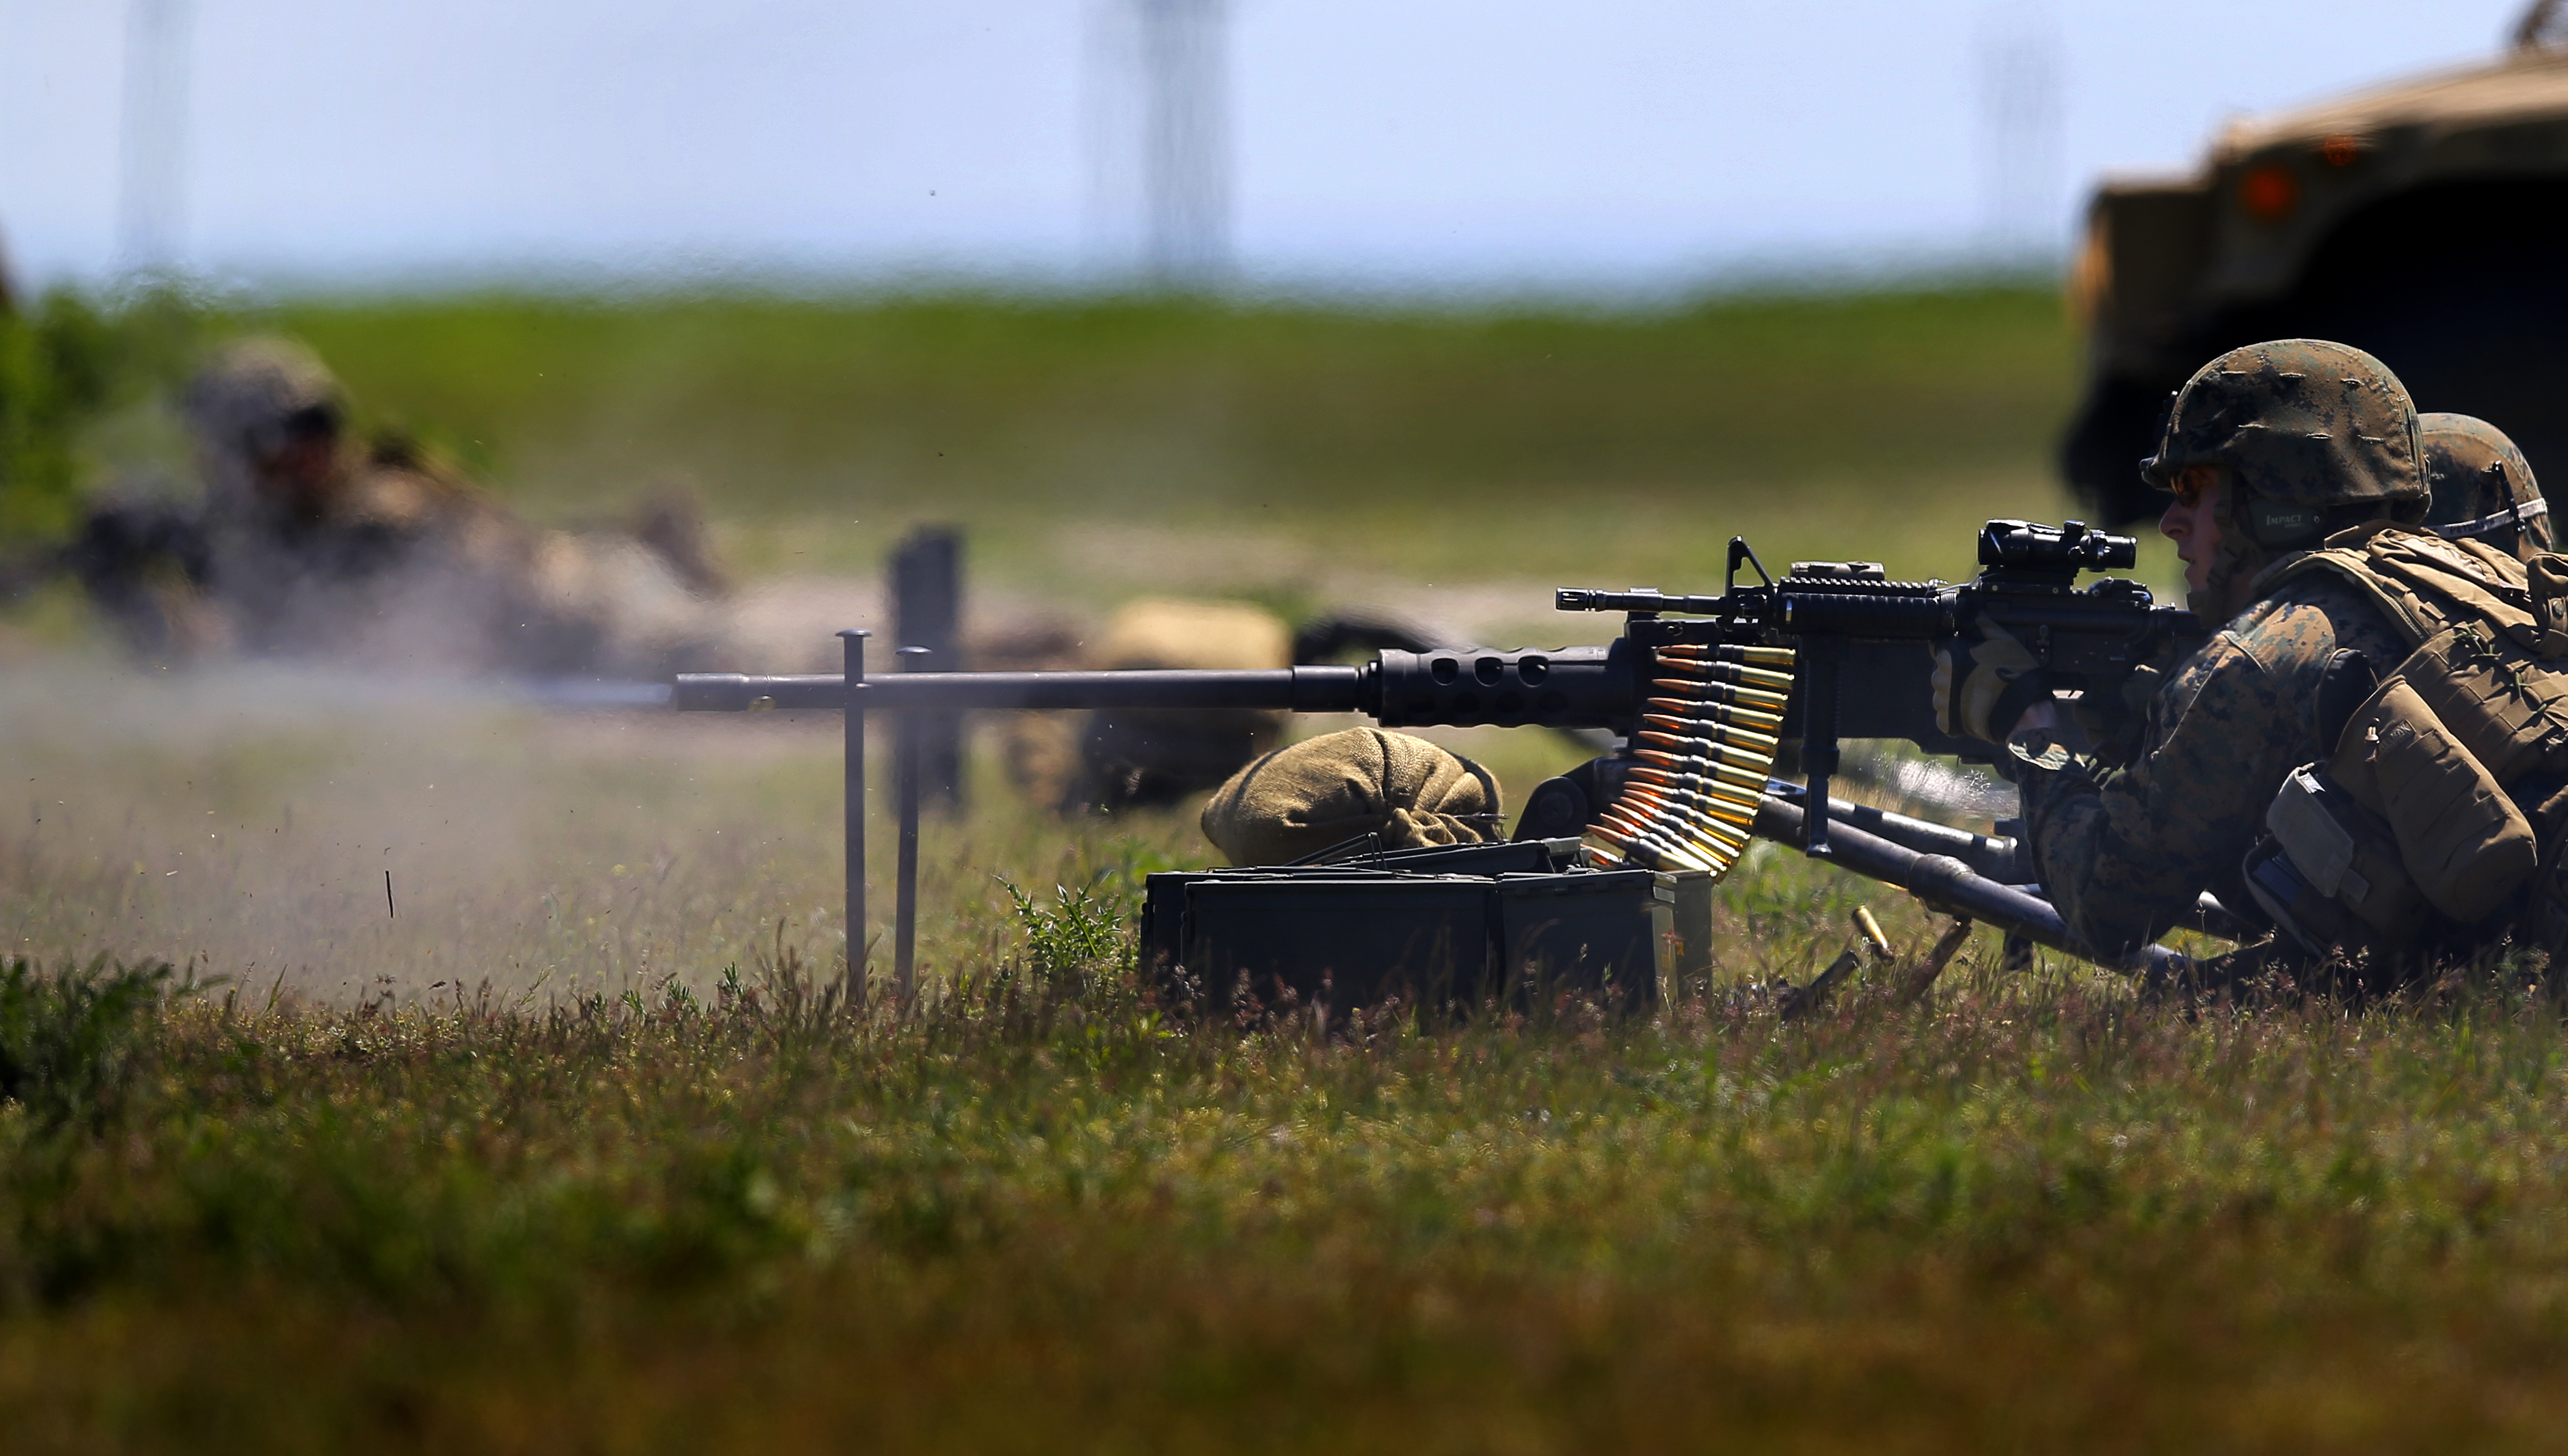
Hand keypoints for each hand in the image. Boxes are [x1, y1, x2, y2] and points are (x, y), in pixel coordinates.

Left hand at [1932, 620, 2049, 745]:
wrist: (2023, 711)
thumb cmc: (2014, 673)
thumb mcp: (2003, 640)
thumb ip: (1982, 624)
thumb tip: (1970, 610)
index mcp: (1948, 658)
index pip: (1940, 650)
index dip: (1955, 653)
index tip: (1969, 658)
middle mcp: (1939, 680)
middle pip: (1941, 673)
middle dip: (1954, 674)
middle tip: (1978, 677)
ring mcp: (1942, 703)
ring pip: (1942, 694)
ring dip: (1955, 693)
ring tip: (1978, 694)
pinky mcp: (1947, 722)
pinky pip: (1945, 715)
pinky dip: (1956, 713)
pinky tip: (1974, 708)